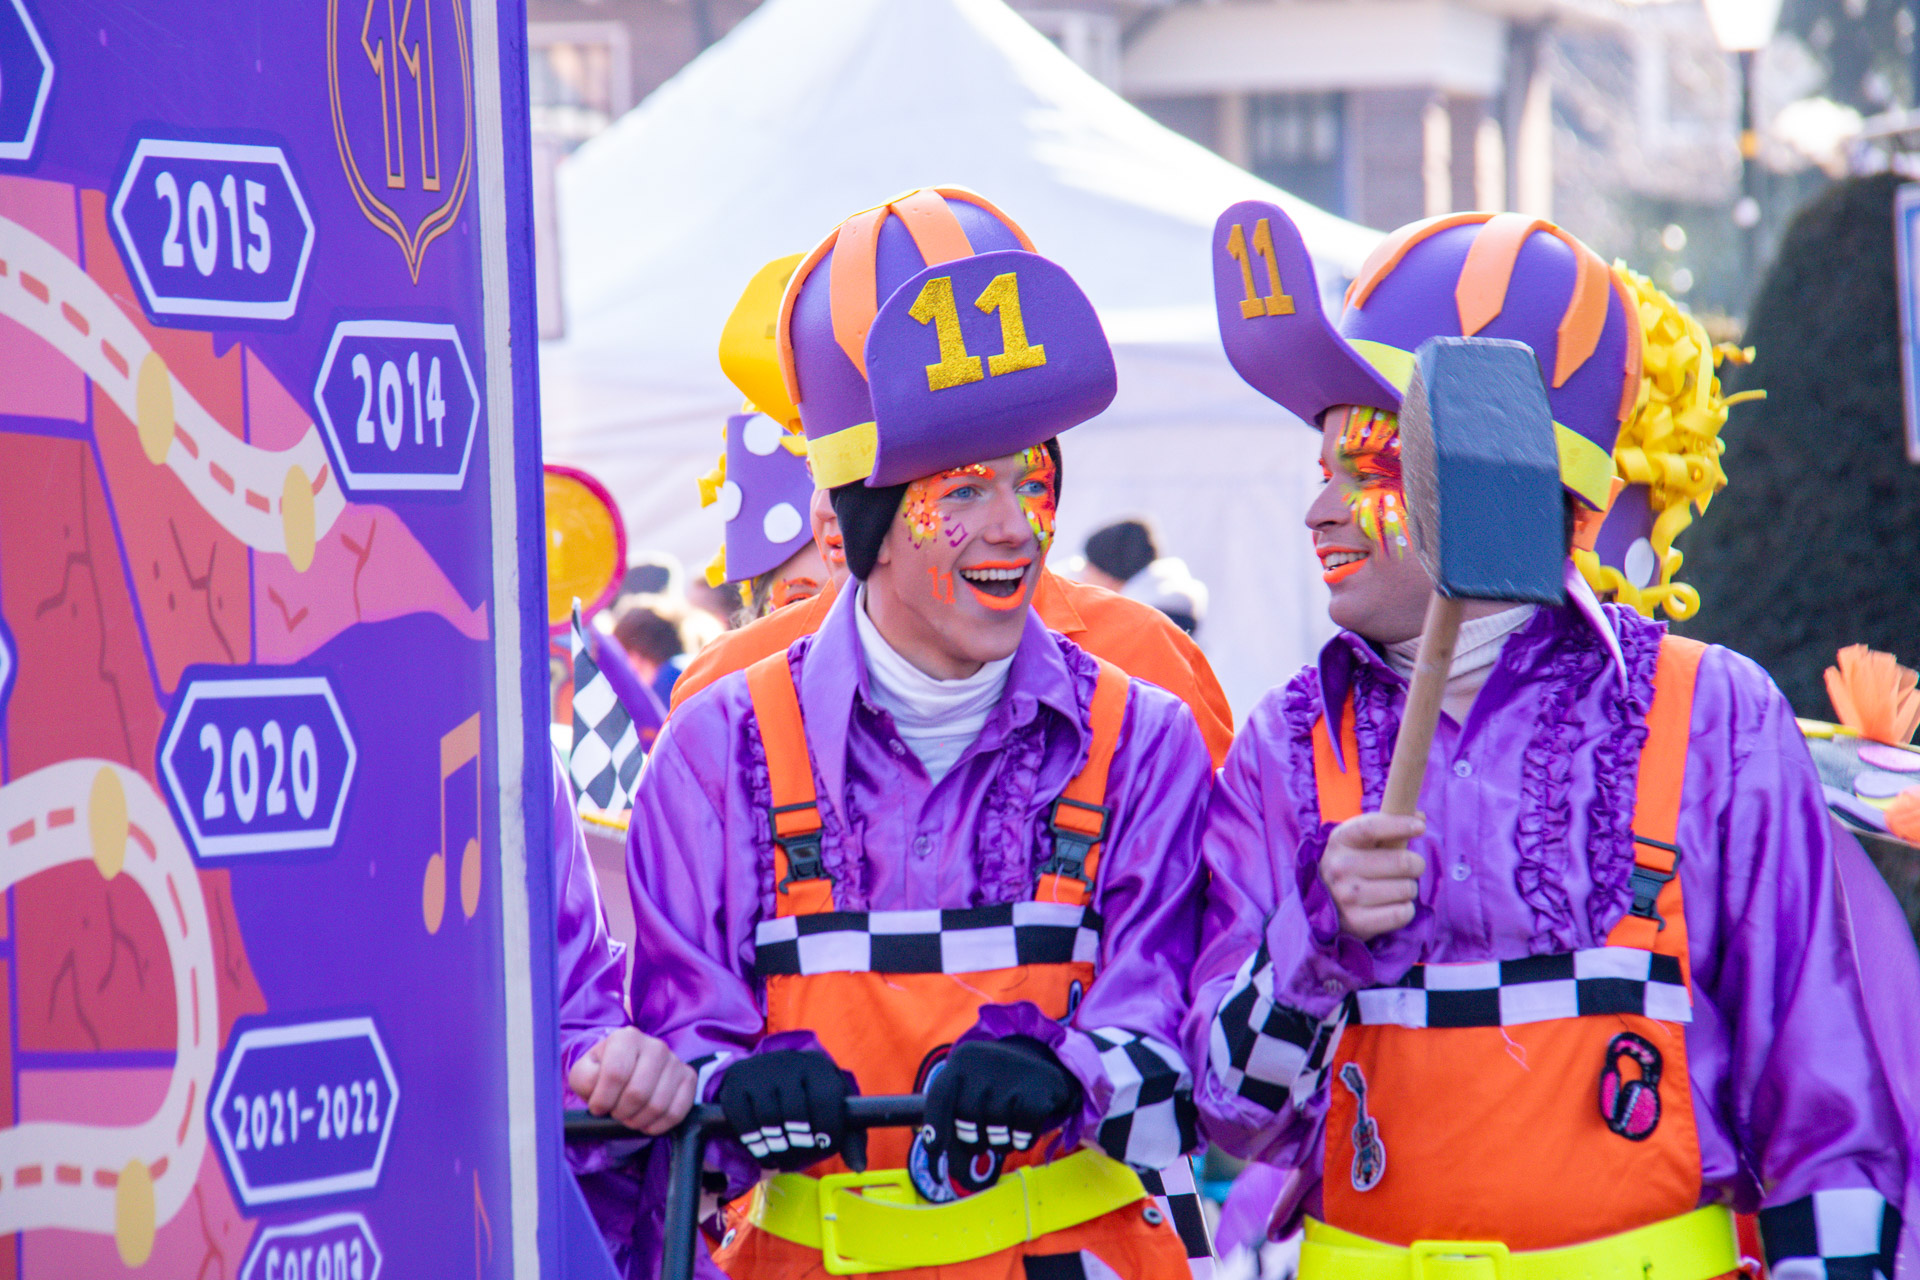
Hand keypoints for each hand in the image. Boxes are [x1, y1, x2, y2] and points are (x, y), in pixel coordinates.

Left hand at [568, 1028, 695, 1134]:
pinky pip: (676, 1112)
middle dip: (621, 1113)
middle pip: (638, 1093)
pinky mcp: (688, 1078)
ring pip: (657, 1105)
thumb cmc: (602, 1073)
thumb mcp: (584, 1073)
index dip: (603, 1099)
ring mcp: (675, 1061)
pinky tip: (646, 1121)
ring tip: (629, 1117)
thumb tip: (600, 1096)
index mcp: (627, 1038)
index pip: (615, 1074)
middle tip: (615, 1113)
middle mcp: (655, 1045)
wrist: (626, 1071)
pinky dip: (657, 1125)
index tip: (597, 1108)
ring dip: (637, 1121)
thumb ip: (585, 1080)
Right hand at [718, 1049, 858, 1171]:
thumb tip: (859, 1167)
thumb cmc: (808, 1096)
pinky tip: (763, 1151)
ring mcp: (761, 1070)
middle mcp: (789, 1062)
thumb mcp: (832, 1108)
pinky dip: (754, 1143)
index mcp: (819, 1067)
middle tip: (799, 1158)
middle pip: (795, 1113)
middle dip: (799, 1144)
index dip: (828, 1129)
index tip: (825, 1147)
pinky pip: (744, 1120)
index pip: (825, 1099)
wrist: (767, 1073)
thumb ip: (850, 1137)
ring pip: (768, 1119)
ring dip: (776, 1148)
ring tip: (782, 1158)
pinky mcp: (737, 1081)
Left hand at [923, 1038, 1080, 1164]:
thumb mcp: (972, 1092)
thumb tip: (952, 1170)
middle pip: (968, 1118)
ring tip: (1007, 1130)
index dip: (935, 1127)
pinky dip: (1023, 1139)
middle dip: (974, 1139)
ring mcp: (1015, 1071)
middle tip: (983, 1142)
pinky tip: (1024, 1130)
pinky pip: (1023, 1130)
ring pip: (996, 1128)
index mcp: (961, 1061)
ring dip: (1001, 1142)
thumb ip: (957, 1125)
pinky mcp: (1041, 1086)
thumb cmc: (998, 1087)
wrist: (1045, 1061)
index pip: (940, 1097)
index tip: (934, 1151)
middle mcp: (985, 1061)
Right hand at [1319, 812, 1426, 941]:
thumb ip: (1388, 825)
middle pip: (1402, 862)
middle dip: (1415, 864)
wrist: (1324, 900)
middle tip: (1409, 867)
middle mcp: (1340, 867)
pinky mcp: (1357, 921)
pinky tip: (1391, 905)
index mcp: (1341, 840)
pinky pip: (1402, 913)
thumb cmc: (1352, 863)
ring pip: (1407, 888)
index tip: (1420, 827)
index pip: (1372, 827)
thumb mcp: (1359, 839)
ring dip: (1408, 888)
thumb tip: (1420, 816)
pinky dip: (1405, 909)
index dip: (1399, 825)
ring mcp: (1347, 896)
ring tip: (1394, 887)